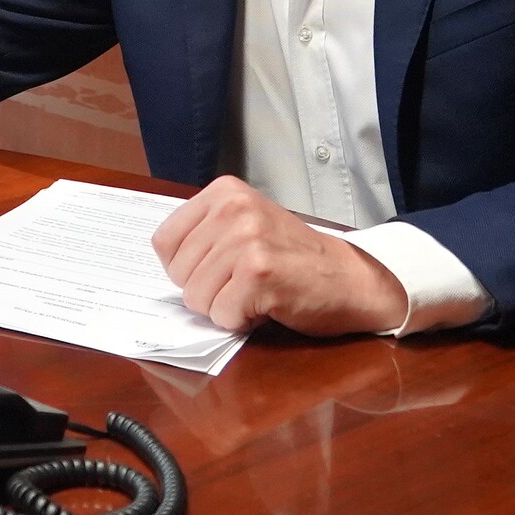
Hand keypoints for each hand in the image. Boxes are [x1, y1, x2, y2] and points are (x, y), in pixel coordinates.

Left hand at [150, 176, 407, 334]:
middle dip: (207, 291)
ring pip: (197, 298)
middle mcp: (233, 209)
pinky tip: (268, 305)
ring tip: (257, 293)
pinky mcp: (259, 273)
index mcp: (224, 193)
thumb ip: (205, 234)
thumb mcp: (246, 226)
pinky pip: (223, 315)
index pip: (163, 242)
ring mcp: (247, 240)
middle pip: (178, 274)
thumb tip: (162, 263)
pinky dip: (242, 321)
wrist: (352, 278)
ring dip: (225, 308)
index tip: (216, 270)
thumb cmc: (295, 259)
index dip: (184, 269)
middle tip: (245, 283)